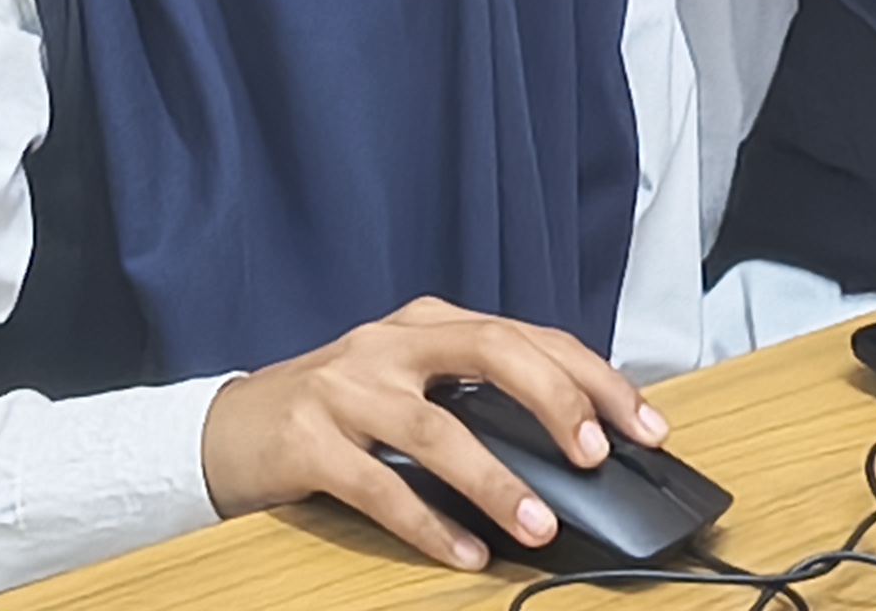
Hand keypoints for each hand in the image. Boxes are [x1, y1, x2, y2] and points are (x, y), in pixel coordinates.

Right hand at [198, 296, 667, 571]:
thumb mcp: (408, 386)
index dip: (593, 378)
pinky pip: (380, 488)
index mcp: (427, 324)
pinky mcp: (310, 441)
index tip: (646, 425)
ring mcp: (348, 388)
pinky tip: (467, 552)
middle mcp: (391, 344)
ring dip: (496, 480)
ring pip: (438, 428)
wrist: (229, 430)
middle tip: (597, 454)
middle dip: (557, 400)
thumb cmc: (336, 411)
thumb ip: (474, 399)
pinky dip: (429, 525)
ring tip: (540, 523)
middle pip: (493, 351)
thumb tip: (571, 448)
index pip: (528, 336)